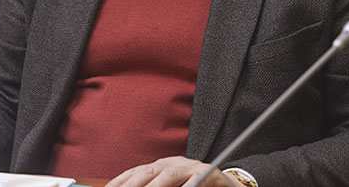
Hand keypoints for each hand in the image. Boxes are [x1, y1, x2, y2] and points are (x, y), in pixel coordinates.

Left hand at [104, 156, 242, 186]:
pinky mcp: (208, 173)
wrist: (229, 186)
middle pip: (148, 172)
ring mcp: (191, 166)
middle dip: (131, 184)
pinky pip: (196, 179)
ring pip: (169, 174)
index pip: (136, 172)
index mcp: (161, 167)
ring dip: (156, 186)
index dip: (120, 181)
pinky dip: (188, 186)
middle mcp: (174, 163)